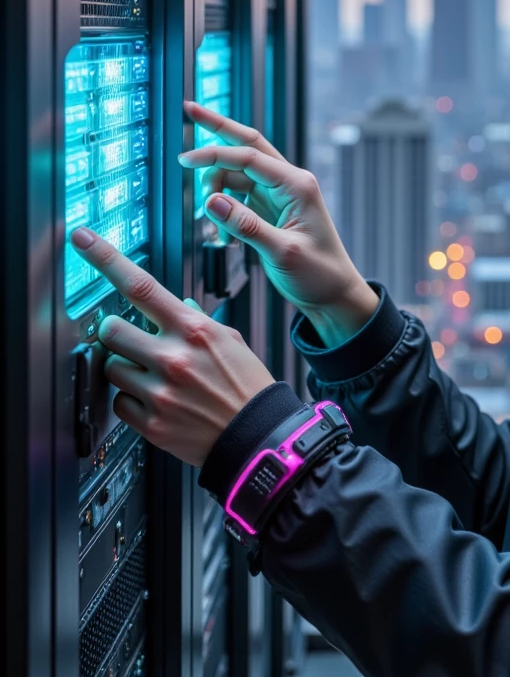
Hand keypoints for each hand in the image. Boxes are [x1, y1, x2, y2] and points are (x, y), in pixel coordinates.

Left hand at [70, 228, 274, 466]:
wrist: (259, 437)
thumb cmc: (248, 387)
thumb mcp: (232, 341)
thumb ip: (198, 320)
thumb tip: (176, 304)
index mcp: (193, 330)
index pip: (139, 284)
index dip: (104, 258)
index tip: (82, 239)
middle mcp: (173, 358)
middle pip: (111, 329)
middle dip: (116, 332)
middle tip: (131, 340)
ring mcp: (160, 392)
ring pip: (111, 368)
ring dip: (125, 369)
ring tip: (152, 377)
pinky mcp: (151, 423)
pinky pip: (119, 403)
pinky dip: (132, 402)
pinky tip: (157, 403)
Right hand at [180, 101, 378, 345]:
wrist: (334, 295)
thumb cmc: (318, 275)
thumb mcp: (282, 252)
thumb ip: (246, 226)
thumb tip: (212, 201)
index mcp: (297, 185)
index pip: (250, 157)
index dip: (215, 154)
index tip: (185, 160)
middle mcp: (289, 182)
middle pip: (247, 144)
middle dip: (217, 127)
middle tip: (188, 109)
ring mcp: (279, 194)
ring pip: (238, 172)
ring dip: (216, 188)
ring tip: (213, 226)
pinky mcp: (270, 208)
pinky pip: (238, 195)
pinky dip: (224, 208)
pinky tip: (222, 235)